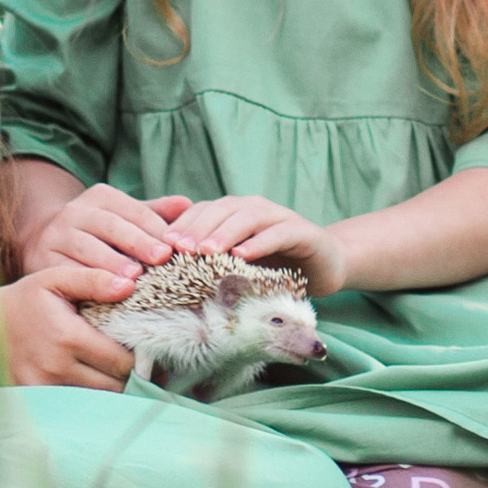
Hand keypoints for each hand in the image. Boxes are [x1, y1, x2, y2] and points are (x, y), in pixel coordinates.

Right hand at [0, 266, 138, 389]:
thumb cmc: (25, 300)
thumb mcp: (56, 279)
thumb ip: (93, 279)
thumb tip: (130, 284)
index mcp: (68, 337)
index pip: (122, 361)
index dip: (141, 358)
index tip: (146, 350)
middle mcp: (57, 368)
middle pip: (115, 386)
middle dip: (131, 377)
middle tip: (138, 364)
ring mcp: (45, 388)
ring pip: (98, 401)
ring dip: (113, 389)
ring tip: (120, 373)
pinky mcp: (37, 400)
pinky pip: (76, 406)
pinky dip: (90, 398)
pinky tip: (95, 382)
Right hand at [21, 182, 190, 283]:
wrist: (41, 242)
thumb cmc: (98, 234)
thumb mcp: (123, 220)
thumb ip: (153, 214)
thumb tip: (189, 205)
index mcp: (100, 197)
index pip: (131, 209)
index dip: (153, 227)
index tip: (173, 246)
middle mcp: (74, 211)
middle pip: (110, 225)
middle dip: (136, 242)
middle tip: (159, 260)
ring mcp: (55, 234)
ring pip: (85, 247)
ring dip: (109, 263)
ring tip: (132, 279)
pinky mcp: (40, 259)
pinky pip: (63, 271)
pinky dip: (83, 283)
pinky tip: (101, 295)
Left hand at [168, 193, 349, 299]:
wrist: (326, 266)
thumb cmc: (275, 268)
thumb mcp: (240, 266)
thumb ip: (213, 264)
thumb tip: (170, 279)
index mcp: (235, 214)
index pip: (202, 213)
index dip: (181, 226)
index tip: (161, 247)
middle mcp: (255, 209)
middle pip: (220, 210)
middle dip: (197, 228)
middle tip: (178, 249)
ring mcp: (279, 217)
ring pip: (246, 217)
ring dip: (224, 233)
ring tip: (206, 250)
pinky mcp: (303, 231)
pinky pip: (277, 233)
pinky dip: (259, 242)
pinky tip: (242, 255)